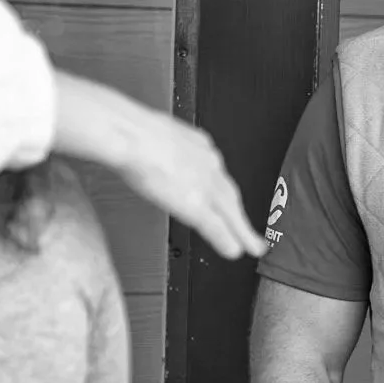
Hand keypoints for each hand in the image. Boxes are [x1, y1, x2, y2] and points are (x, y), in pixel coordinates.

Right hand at [53, 75, 265, 259]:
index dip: (222, 190)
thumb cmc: (132, 131)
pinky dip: (228, 240)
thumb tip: (147, 145)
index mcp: (199, 146)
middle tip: (251, 230)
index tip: (226, 200)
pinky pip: (218, 228)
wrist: (130, 136)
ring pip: (231, 213)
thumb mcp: (154, 131)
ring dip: (243, 232)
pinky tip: (235, 252)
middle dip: (240, 214)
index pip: (216, 173)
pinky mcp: (197, 205)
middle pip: (230, 195)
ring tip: (253, 247)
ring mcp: (205, 187)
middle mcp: (209, 165)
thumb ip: (160, 143)